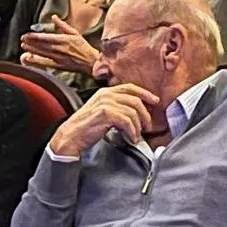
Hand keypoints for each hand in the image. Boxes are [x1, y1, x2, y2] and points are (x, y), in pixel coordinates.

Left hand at [19, 14, 98, 75]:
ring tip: (24, 46)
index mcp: (64, 39)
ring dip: (32, 50)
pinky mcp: (59, 66)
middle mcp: (60, 49)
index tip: (27, 34)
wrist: (91, 61)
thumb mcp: (75, 33)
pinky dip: (36, 61)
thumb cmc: (83, 47)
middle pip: (42, 45)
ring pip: (42, 53)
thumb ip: (63, 25)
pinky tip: (29, 59)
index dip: (35, 36)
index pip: (46, 37)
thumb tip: (54, 17)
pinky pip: (45, 63)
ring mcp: (59, 58)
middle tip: (22, 39)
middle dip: (31, 42)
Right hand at [47, 81, 161, 159]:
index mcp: (105, 92)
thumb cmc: (86, 128)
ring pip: (132, 112)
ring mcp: (106, 103)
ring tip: (136, 136)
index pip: (130, 88)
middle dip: (145, 114)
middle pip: (135, 100)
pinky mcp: (105, 113)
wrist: (71, 136)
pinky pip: (127, 121)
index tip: (155, 101)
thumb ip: (116, 108)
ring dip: (138, 127)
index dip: (145, 93)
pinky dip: (132, 132)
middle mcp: (106, 95)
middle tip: (148, 127)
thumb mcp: (101, 112)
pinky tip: (131, 139)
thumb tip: (135, 113)